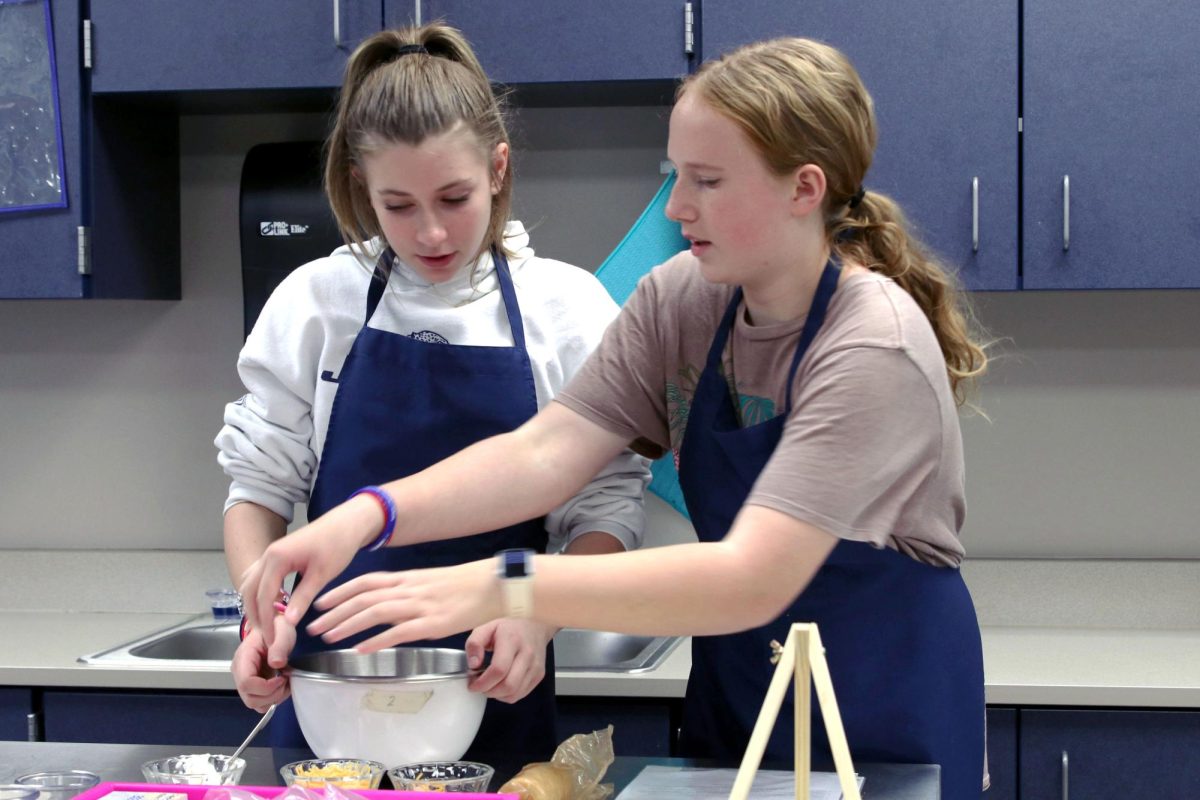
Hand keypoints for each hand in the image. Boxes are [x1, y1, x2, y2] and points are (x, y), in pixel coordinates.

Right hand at [231, 619, 294, 712]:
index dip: (266, 687)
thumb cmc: (276, 628)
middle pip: (250, 699)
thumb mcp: (282, 630)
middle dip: (272, 695)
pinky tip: (282, 685)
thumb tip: (277, 663)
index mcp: (244, 658)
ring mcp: (245, 681)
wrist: (274, 628)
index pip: (246, 683)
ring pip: (255, 704)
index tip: (282, 677)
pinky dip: (273, 698)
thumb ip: (279, 645)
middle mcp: (240, 672)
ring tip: (285, 682)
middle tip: (286, 681)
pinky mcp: (253, 687)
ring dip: (274, 698)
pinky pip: (261, 702)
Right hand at [239, 498, 378, 644]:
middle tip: (266, 636)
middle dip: (256, 615)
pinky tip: (271, 604)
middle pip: (250, 590)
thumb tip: (288, 622)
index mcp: (276, 559)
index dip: (267, 621)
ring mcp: (270, 553)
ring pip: (251, 583)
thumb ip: (302, 598)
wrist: (346, 523)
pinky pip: (259, 576)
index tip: (272, 640)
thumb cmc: (337, 545)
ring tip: (266, 624)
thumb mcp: (321, 575)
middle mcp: (268, 555)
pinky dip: (260, 592)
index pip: (263, 597)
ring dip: (255, 603)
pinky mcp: (277, 554)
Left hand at [306, 560, 503, 652]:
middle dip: (334, 612)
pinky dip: (376, 640)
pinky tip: (360, 649)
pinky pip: (398, 632)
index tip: (320, 601)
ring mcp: (419, 606)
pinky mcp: (432, 624)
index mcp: (407, 579)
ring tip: (327, 637)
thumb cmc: (464, 586)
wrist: (492, 586)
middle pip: (363, 598)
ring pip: (374, 612)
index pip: (365, 582)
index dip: (340, 591)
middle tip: (312, 625)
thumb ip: (407, 594)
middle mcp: (408, 590)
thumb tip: (386, 608)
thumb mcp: (430, 583)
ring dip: (347, 625)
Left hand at [465, 618, 555, 703]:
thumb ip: (474, 644)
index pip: (499, 669)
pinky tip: (501, 684)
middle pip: (508, 685)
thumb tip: (473, 664)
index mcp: (512, 640)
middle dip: (489, 691)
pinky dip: (507, 695)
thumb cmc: (509, 627)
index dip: (483, 682)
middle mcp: (527, 654)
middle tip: (479, 686)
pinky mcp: (539, 675)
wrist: (535, 625)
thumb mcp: (487, 628)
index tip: (472, 684)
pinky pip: (520, 694)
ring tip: (489, 685)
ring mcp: (535, 666)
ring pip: (514, 693)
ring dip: (497, 695)